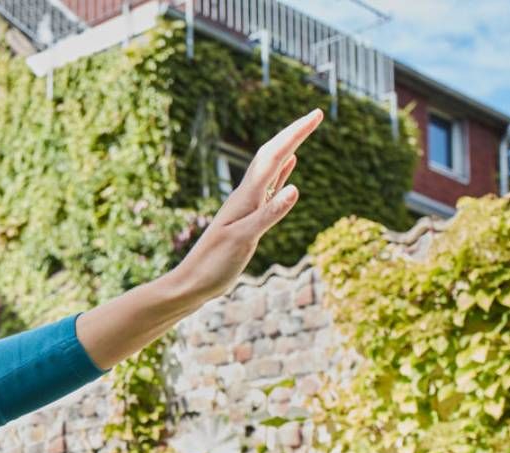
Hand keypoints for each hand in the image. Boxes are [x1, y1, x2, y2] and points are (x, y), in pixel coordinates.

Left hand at [175, 109, 323, 301]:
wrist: (192, 283)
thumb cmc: (214, 265)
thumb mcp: (243, 240)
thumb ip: (268, 215)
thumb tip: (295, 190)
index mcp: (245, 197)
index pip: (274, 156)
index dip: (296, 134)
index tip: (317, 114)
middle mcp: (245, 196)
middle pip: (272, 155)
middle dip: (294, 133)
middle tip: (317, 114)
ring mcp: (247, 205)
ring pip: (271, 167)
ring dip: (289, 147)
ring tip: (304, 130)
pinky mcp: (248, 217)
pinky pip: (269, 187)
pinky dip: (282, 172)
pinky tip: (289, 166)